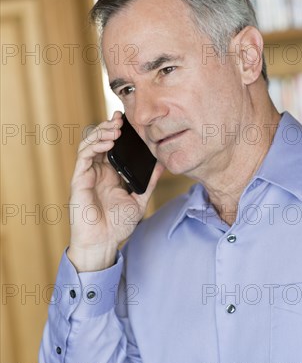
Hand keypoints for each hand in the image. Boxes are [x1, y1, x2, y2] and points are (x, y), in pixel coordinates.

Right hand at [67, 111, 164, 271]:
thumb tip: (161, 166)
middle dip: (109, 127)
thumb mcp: (139, 201)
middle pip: (100, 141)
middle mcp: (98, 171)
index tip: (128, 120)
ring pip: (89, 144)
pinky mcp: (79, 179)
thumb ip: (148, 183)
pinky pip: (84, 157)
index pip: (112, 147)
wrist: (103, 243)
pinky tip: (107, 142)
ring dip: (101, 133)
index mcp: (110, 174)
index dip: (117, 132)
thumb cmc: (117, 226)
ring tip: (115, 128)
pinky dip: (94, 146)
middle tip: (121, 119)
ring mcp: (87, 174)